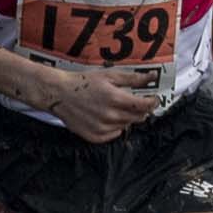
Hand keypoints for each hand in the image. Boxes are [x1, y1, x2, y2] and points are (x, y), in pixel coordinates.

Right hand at [41, 66, 156, 145]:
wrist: (59, 94)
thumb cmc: (83, 83)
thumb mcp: (110, 76)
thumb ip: (133, 79)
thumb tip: (152, 77)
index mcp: (116, 99)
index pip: (145, 106)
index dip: (153, 102)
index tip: (153, 99)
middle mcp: (110, 116)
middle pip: (137, 118)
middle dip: (140, 110)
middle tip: (133, 102)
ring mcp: (102, 128)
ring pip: (126, 126)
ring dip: (126, 118)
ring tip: (115, 108)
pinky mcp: (94, 136)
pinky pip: (113, 135)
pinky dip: (115, 128)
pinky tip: (107, 117)